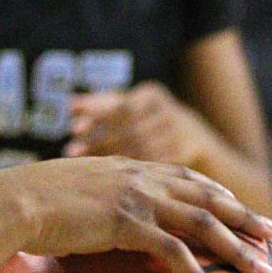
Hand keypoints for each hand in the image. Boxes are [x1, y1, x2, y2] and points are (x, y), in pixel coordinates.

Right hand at [0, 156, 271, 272]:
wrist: (9, 201)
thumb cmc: (20, 205)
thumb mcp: (59, 198)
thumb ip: (79, 208)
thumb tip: (74, 231)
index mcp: (124, 168)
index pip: (182, 176)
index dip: (213, 191)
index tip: (235, 204)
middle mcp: (138, 177)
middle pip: (206, 195)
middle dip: (244, 214)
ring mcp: (136, 198)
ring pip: (204, 222)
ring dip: (238, 247)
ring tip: (261, 272)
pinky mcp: (128, 223)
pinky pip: (175, 252)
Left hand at [64, 83, 214, 167]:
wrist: (202, 146)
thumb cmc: (152, 130)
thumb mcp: (135, 114)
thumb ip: (106, 108)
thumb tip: (70, 105)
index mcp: (152, 94)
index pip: (120, 103)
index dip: (96, 111)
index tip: (73, 124)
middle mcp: (167, 108)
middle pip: (128, 124)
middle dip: (98, 138)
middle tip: (70, 151)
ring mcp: (181, 129)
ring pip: (141, 144)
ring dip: (112, 156)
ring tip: (87, 168)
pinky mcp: (191, 149)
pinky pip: (157, 161)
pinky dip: (134, 169)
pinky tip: (114, 178)